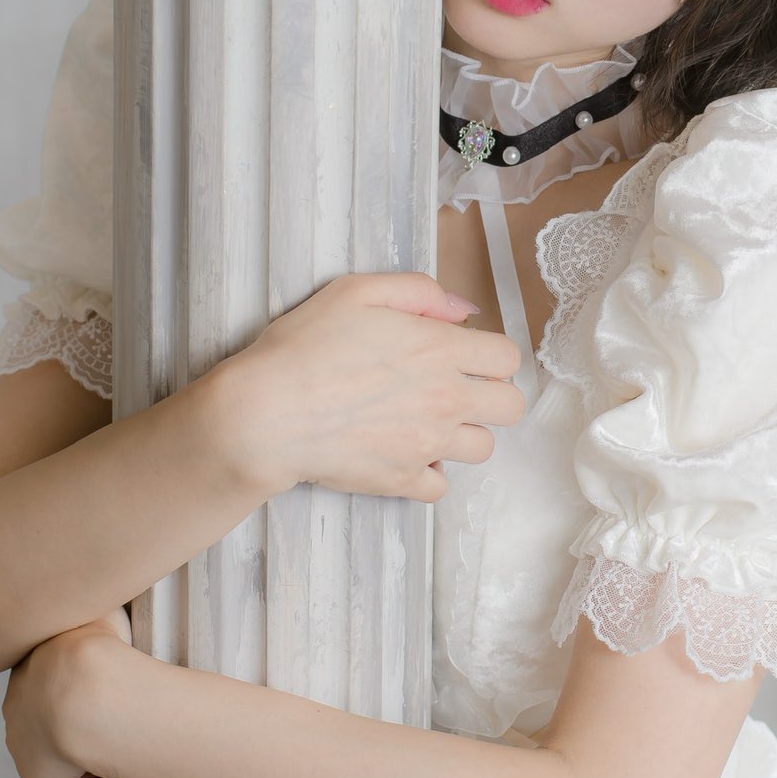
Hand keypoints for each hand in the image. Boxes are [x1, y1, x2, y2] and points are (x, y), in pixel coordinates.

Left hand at [2, 608, 132, 777]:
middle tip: (113, 719)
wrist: (91, 689)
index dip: (80, 687)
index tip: (109, 687)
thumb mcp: (104, 610)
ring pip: (53, 754)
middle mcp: (19, 707)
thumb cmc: (100, 649)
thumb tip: (122, 595)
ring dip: (84, 754)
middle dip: (79, 722)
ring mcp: (25, 745)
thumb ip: (107, 605)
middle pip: (46, 718)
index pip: (49, 680)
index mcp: (30, 668)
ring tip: (118, 748)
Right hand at [209, 273, 525, 503]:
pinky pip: (441, 485)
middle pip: (512, 407)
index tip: (464, 356)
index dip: (489, 355)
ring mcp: (428, 445)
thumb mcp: (357, 291)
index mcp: (441, 349)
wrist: (265, 414)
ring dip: (463, 434)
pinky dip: (428, 473)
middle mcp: (446, 400)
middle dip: (491, 396)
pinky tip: (405, 453)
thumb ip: (419, 292)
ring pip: (484, 449)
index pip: (508, 358)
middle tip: (455, 389)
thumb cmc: (304, 346)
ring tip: (428, 422)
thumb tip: (464, 310)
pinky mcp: (402, 480)